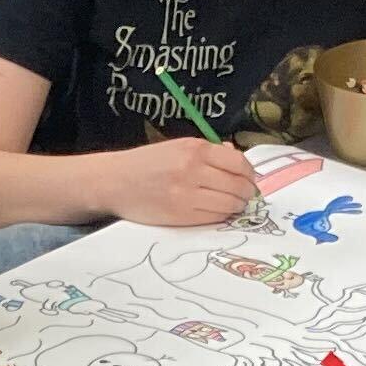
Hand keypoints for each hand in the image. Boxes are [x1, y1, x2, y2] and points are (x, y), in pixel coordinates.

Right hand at [104, 135, 260, 227]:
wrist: (115, 182)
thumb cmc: (147, 163)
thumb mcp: (178, 147)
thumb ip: (208, 152)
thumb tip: (237, 158)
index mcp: (195, 149)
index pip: (239, 164)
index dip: (250, 175)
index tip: (249, 180)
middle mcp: (193, 170)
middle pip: (238, 186)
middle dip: (246, 193)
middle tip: (245, 196)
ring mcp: (187, 194)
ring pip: (229, 204)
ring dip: (236, 207)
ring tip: (232, 205)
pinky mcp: (181, 215)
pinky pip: (214, 218)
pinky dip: (221, 216)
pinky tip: (217, 212)